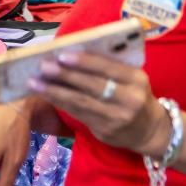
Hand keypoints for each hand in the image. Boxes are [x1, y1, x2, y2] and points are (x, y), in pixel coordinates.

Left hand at [32, 51, 167, 156]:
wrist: (150, 131)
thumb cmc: (134, 95)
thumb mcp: (131, 79)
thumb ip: (109, 68)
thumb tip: (70, 54)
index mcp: (137, 79)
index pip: (109, 67)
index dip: (85, 61)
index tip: (62, 54)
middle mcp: (129, 99)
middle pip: (92, 85)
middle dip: (65, 75)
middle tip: (43, 66)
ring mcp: (117, 117)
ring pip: (81, 102)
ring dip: (55, 91)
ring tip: (34, 82)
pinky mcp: (105, 131)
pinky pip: (78, 114)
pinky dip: (60, 103)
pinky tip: (45, 95)